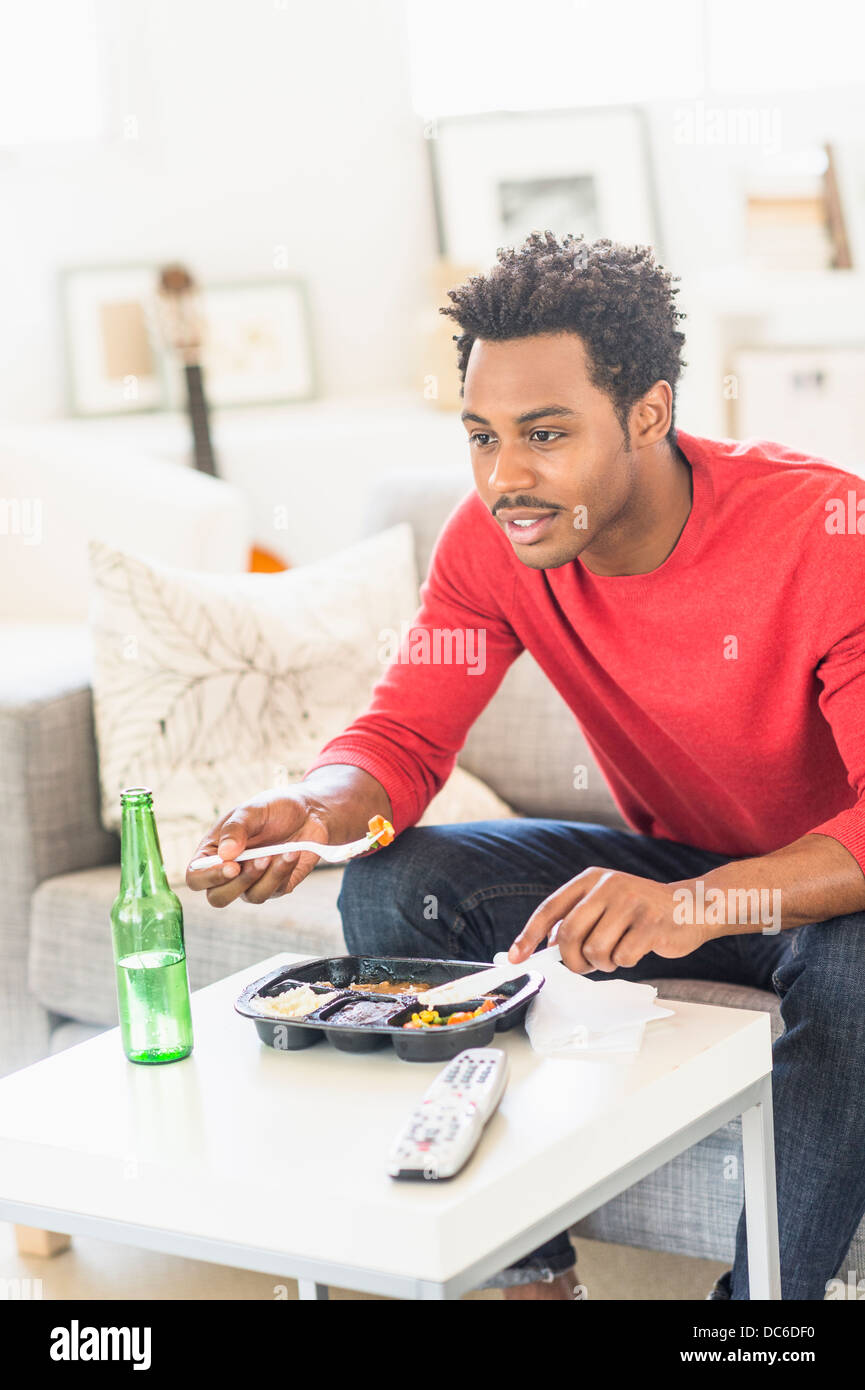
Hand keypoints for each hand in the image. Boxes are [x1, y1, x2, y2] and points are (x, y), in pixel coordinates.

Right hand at [186, 786, 329, 907]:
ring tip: (277, 852)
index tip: (232, 865)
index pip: (196, 877)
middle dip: (238, 884)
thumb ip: (236, 829)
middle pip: (218, 898)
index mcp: (213, 852)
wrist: (308, 811)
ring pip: (251, 896)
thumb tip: (225, 854)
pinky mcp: (277, 885)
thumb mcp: (252, 810)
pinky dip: (283, 871)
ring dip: (266, 876)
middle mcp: (230, 871)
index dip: (209, 878)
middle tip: (259, 861)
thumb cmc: (273, 808)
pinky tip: (291, 852)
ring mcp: (253, 881)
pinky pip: (275, 890)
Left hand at [508, 868, 704, 973]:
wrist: (692, 906)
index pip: (551, 909)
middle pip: (569, 935)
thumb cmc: (641, 911)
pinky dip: (625, 962)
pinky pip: (622, 958)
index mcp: (591, 879)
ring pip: (595, 951)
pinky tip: (637, 949)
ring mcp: (631, 903)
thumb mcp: (606, 903)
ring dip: (603, 963)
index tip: (516, 958)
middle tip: (584, 965)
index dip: (529, 935)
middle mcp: (608, 886)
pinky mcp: (651, 924)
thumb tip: (544, 947)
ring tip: (617, 952)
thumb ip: (577, 918)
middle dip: (572, 960)